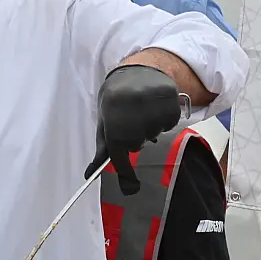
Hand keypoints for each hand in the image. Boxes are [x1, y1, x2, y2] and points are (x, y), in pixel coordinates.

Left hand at [86, 65, 180, 194]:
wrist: (137, 71)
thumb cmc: (115, 100)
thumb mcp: (104, 121)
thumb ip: (101, 148)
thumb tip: (89, 173)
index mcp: (112, 116)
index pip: (119, 150)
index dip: (125, 172)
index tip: (130, 187)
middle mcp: (133, 111)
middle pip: (137, 145)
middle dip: (134, 139)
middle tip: (131, 122)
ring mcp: (153, 106)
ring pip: (154, 134)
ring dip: (149, 128)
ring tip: (142, 111)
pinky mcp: (171, 103)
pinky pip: (169, 125)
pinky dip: (164, 121)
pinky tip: (155, 107)